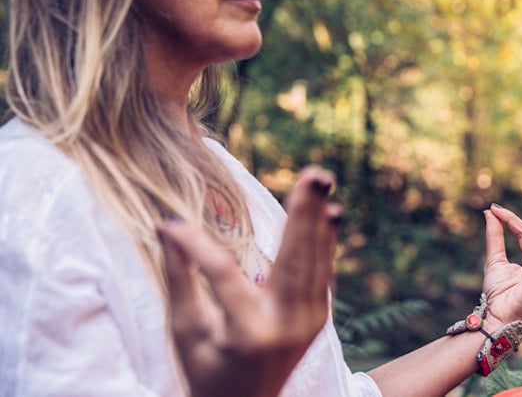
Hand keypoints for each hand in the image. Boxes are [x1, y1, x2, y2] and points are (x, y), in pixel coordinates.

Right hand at [157, 166, 341, 396]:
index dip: (194, 245)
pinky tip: (329, 213)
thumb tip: (167, 228)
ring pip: (315, 262)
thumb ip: (178, 281)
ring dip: (319, 219)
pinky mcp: (317, 318)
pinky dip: (325, 241)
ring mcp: (308, 323)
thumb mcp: (186, 333)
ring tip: (322, 181)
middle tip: (314, 174)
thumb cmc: (208, 373)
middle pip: (294, 261)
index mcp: (247, 335)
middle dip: (304, 213)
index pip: (222, 275)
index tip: (170, 223)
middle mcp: (285, 326)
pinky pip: (322, 272)